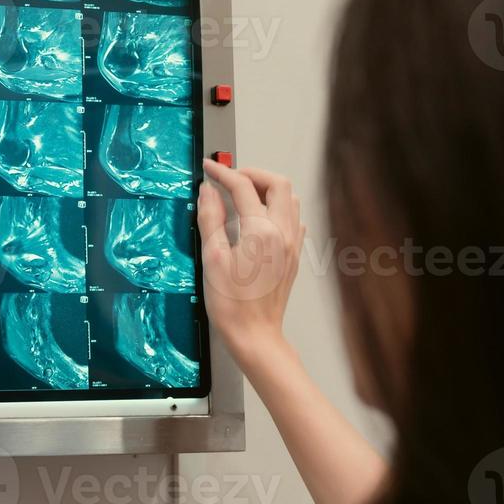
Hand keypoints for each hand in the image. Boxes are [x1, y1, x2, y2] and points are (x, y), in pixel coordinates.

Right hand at [197, 159, 304, 359]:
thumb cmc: (232, 305)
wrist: (255, 335)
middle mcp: (283, 233)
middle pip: (278, 183)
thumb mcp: (212, 258)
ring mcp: (293, 244)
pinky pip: (294, 220)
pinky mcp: (294, 256)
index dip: (223, 173)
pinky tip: (261, 218)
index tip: (209, 168)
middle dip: (253, 173)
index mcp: (262, 232)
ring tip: (245, 194)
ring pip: (290, 199)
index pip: (243, 187)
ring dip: (268, 189)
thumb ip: (211, 218)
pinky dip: (278, 209)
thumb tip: (208, 191)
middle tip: (230, 178)